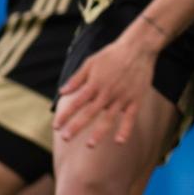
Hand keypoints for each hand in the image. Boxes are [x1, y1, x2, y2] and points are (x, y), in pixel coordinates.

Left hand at [53, 26, 160, 147]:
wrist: (138, 49)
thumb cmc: (112, 54)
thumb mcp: (90, 62)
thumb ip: (77, 79)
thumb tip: (62, 92)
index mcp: (94, 84)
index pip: (76, 103)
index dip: (65, 115)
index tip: (56, 126)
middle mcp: (107, 93)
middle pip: (89, 113)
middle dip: (76, 127)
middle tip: (66, 138)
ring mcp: (122, 97)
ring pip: (108, 118)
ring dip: (98, 132)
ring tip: (90, 145)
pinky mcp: (135, 99)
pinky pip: (130, 117)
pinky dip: (125, 129)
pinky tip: (120, 140)